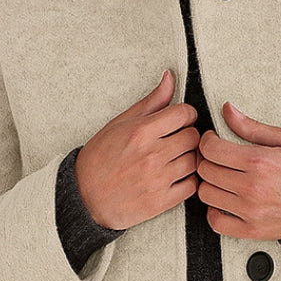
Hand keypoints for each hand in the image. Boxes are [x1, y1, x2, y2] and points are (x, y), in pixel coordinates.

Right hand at [76, 70, 199, 229]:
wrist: (85, 197)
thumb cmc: (100, 158)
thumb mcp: (120, 124)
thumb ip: (151, 102)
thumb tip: (170, 78)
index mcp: (140, 132)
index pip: (184, 114)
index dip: (185, 115)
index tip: (179, 121)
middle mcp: (151, 155)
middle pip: (193, 137)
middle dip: (188, 136)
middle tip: (177, 140)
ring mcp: (157, 179)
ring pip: (195, 161)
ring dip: (189, 158)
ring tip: (175, 159)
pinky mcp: (161, 202)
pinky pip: (192, 186)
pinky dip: (188, 181)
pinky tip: (176, 177)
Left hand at [195, 103, 280, 239]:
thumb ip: (253, 126)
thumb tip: (228, 110)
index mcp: (259, 161)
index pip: (211, 149)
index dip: (207, 142)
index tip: (212, 141)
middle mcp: (252, 187)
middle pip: (205, 170)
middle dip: (207, 160)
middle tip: (216, 159)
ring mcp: (249, 210)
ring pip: (206, 194)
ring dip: (209, 184)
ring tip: (221, 179)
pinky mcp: (250, 229)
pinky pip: (215, 221)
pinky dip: (214, 211)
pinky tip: (224, 201)